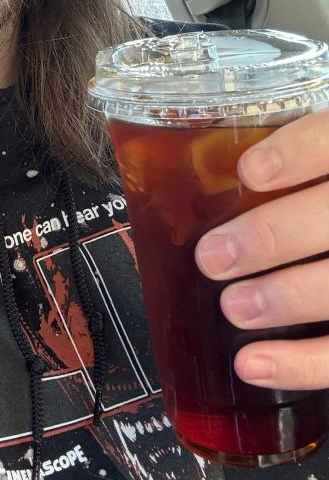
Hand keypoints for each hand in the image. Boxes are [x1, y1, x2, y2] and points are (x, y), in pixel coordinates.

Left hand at [194, 109, 328, 390]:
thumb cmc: (320, 193)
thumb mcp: (317, 163)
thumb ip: (290, 161)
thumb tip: (202, 163)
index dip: (300, 153)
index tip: (248, 171)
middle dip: (274, 237)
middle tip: (213, 256)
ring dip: (289, 298)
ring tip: (233, 306)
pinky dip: (303, 363)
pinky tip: (254, 364)